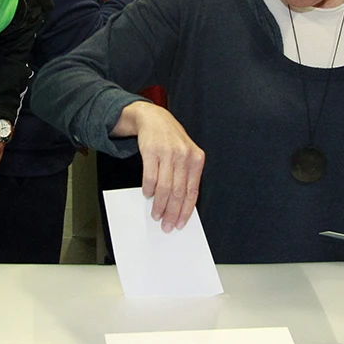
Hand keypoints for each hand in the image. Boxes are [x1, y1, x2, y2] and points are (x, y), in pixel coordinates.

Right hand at [112, 101, 204, 232]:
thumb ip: (186, 176)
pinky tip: (147, 195)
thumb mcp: (185, 154)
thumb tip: (181, 205)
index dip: (186, 210)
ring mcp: (168, 153)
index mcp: (196, 159)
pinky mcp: (151, 151)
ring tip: (156, 214)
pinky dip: (148, 189)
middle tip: (166, 225)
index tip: (180, 223)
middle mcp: (184, 156)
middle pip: (178, 192)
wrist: (154, 118)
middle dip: (172, 212)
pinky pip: (150, 176)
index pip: (192, 191)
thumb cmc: (171, 140)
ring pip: (165, 187)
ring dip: (159, 205)